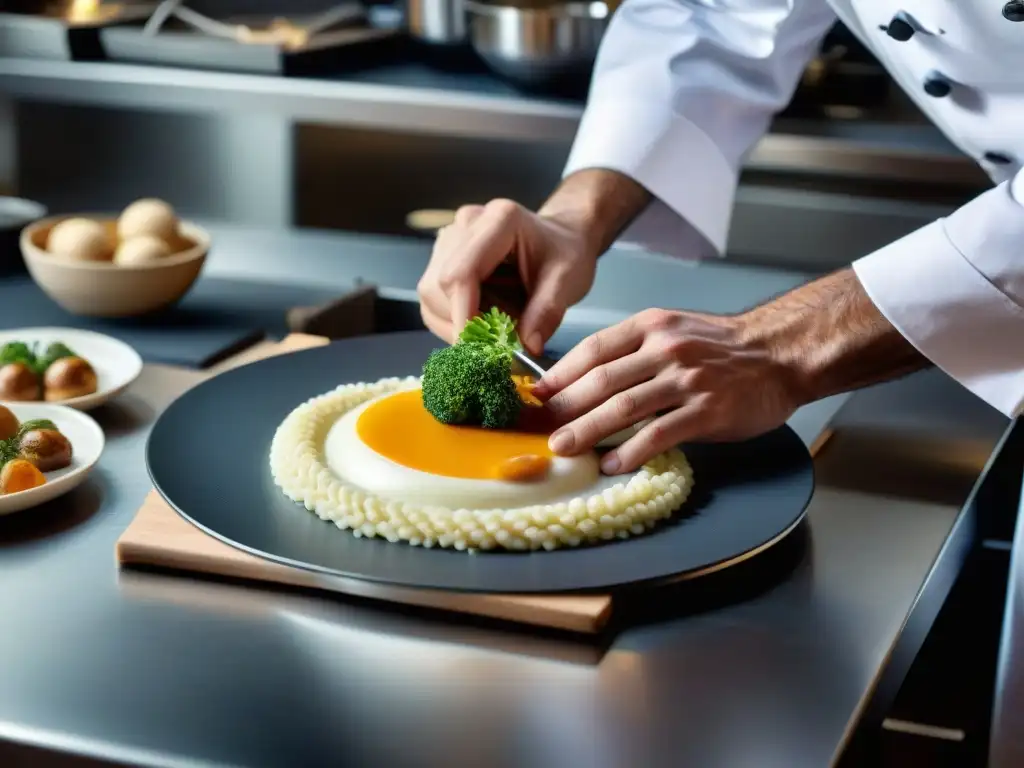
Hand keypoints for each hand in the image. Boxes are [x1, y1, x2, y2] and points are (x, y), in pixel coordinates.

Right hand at [417, 199, 597, 354]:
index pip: (460, 273)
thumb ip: (548, 312)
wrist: (560, 238)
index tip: (479, 348)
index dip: (463, 315)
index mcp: (499, 221)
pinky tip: (480, 319)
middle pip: (438, 286)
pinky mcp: (442, 254)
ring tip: (492, 326)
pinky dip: (451, 318)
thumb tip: (528, 347)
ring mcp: (449, 237)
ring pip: (430, 294)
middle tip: (496, 340)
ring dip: (455, 322)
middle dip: (463, 322)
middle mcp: (466, 223)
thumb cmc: (565, 254)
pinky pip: (432, 297)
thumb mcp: (568, 281)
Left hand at [532, 308, 806, 474]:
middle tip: (544, 429)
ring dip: (587, 431)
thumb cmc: (723, 348)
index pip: (594, 349)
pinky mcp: (706, 410)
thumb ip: (636, 350)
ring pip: (623, 407)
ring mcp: (686, 380)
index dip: (561, 373)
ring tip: (564, 449)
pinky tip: (613, 465)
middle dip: (565, 407)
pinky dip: (631, 452)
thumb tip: (590, 380)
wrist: (779, 354)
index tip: (539, 393)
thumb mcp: (675, 330)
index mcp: (652, 326)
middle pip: (602, 380)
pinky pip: (658, 434)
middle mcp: (665, 349)